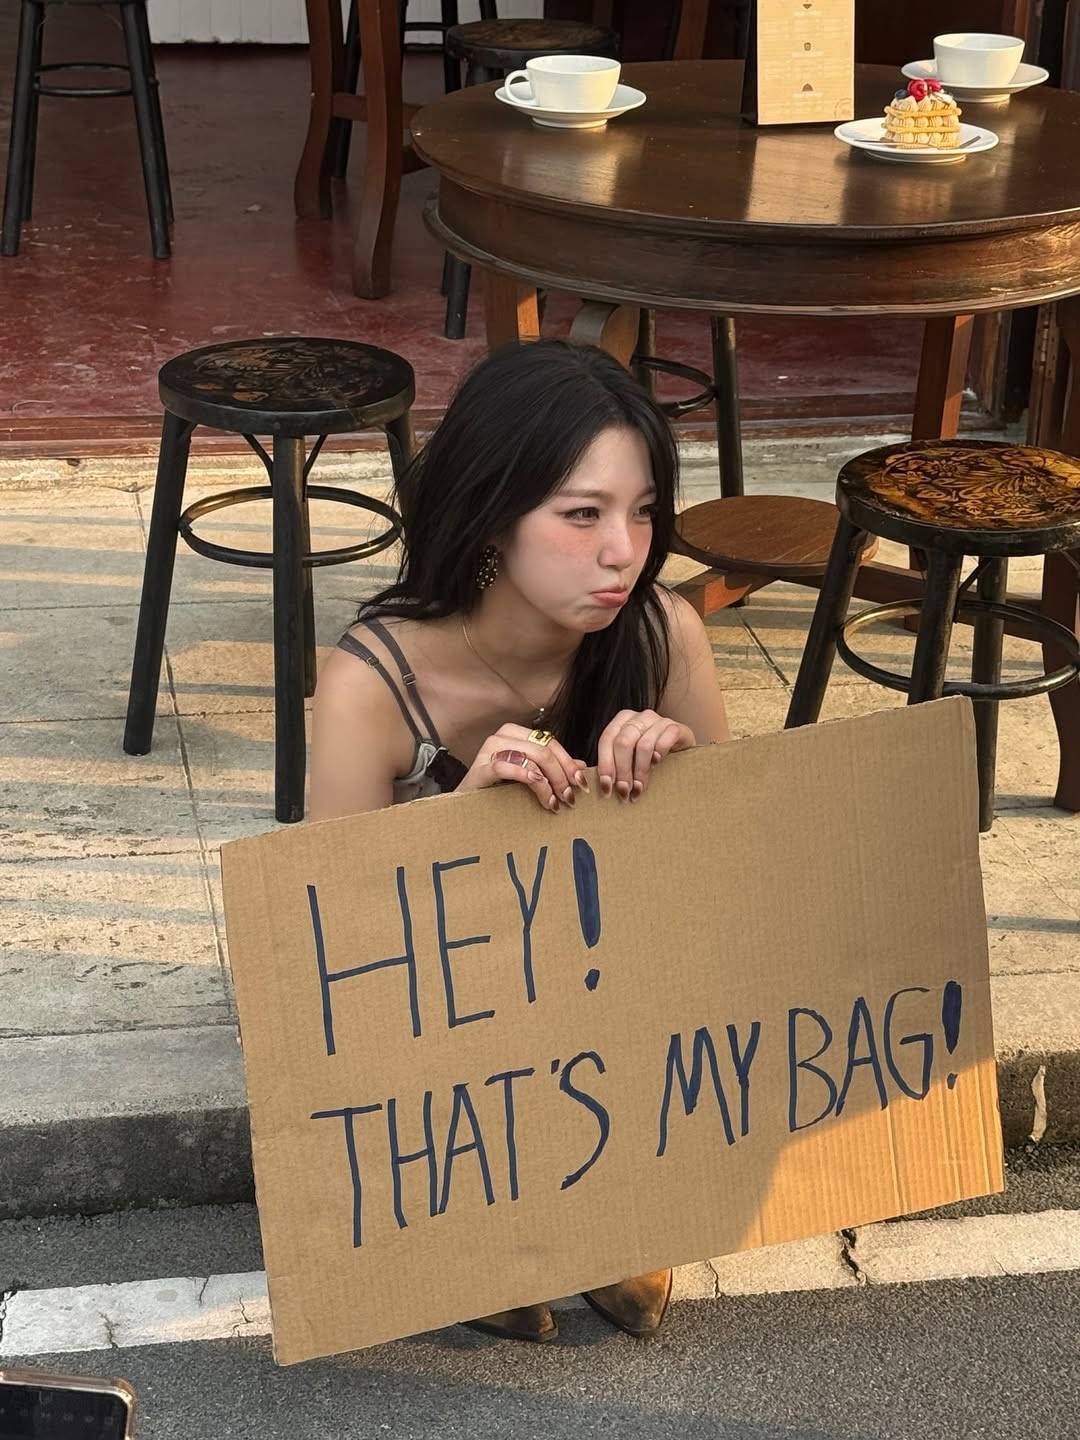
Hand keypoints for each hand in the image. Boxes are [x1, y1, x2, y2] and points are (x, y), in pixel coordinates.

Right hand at [458, 724, 588, 811]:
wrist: (464, 807)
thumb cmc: (497, 790)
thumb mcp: (528, 777)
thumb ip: (552, 769)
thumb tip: (581, 766)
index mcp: (515, 734)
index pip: (551, 743)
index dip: (568, 763)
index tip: (581, 783)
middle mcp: (502, 736)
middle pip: (544, 750)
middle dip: (562, 775)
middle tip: (570, 797)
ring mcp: (489, 750)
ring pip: (531, 757)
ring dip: (548, 782)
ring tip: (555, 802)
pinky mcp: (480, 768)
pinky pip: (508, 766)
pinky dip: (527, 776)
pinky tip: (540, 790)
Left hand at [597, 710, 693, 800]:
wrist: (682, 750)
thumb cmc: (651, 755)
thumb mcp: (631, 756)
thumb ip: (617, 764)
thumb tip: (605, 786)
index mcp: (622, 720)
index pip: (606, 740)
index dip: (605, 765)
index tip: (606, 788)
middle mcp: (639, 717)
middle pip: (623, 743)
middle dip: (622, 771)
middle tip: (624, 791)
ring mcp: (659, 720)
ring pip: (643, 746)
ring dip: (640, 771)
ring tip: (639, 787)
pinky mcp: (676, 728)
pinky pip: (664, 743)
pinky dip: (658, 756)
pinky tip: (656, 765)